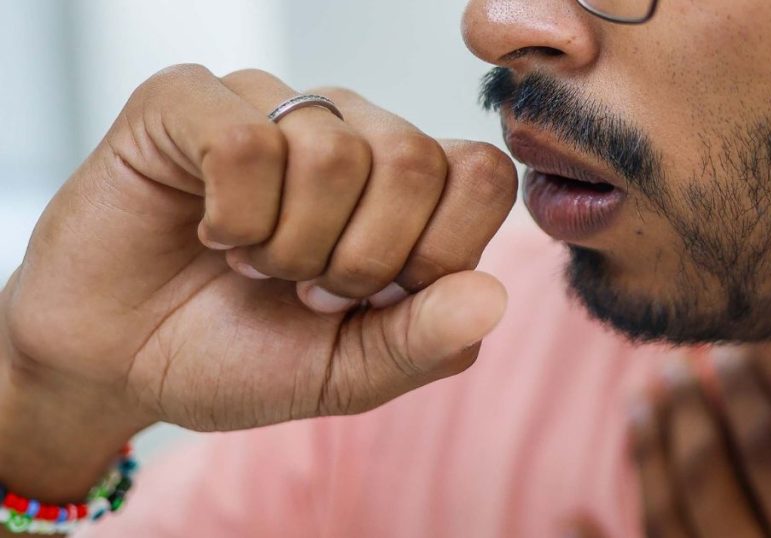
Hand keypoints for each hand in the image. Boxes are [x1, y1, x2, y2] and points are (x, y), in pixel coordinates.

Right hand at [2, 64, 517, 434]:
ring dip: (287, 245)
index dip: (438, 251)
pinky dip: (231, 216)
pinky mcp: (191, 101)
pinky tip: (210, 230)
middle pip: (414, 161)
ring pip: (333, 152)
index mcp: (405, 191)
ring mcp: (274, 108)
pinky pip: (247, 142)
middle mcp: (351, 133)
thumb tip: (494, 295)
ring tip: (252, 262)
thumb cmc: (238, 355)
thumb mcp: (348, 374)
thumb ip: (426, 341)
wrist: (119, 363)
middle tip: (302, 286)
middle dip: (356, 260)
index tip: (372, 298)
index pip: (483, 175)